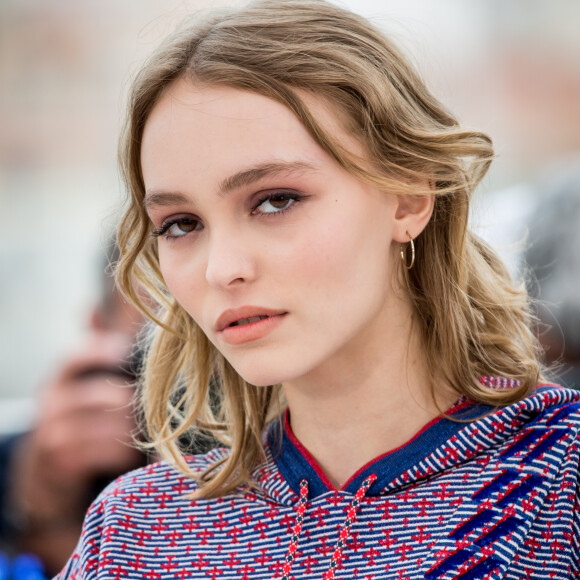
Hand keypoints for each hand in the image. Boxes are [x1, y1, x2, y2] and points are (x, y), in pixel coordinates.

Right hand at [8, 330, 143, 571]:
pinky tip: (132, 454)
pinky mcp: (60, 461)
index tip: (124, 350)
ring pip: (105, 424)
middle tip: (152, 401)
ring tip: (147, 428)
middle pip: (99, 395)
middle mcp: (52, 400)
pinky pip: (100, 452)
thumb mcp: (81, 378)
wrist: (48, 468)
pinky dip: (121, 452)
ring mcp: (53, 431)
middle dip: (129, 399)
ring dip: (130, 427)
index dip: (101, 351)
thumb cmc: (79, 414)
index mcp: (62, 375)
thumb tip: (101, 300)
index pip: (77, 356)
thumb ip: (95, 343)